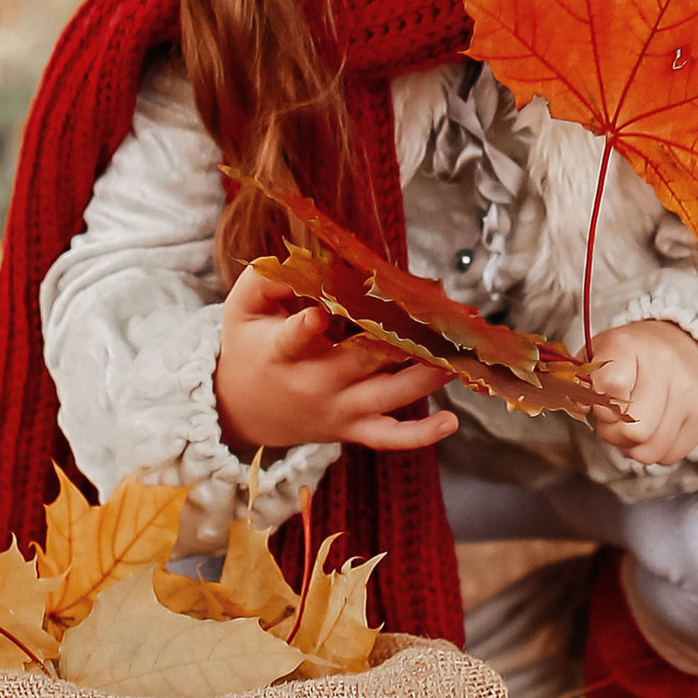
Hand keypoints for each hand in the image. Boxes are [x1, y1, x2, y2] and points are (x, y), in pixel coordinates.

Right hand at [215, 260, 457, 456]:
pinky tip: (450, 421)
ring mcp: (338, 410)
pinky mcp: (352, 428)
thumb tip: (305, 260)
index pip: (292, 341)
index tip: (319, 312)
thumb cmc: (247, 347)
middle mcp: (314, 385)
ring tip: (456, 357)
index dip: (304, 328)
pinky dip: (420, 435)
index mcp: (281, 353)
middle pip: (361, 362)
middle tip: (435, 317)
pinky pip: (388, 437)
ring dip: (425, 377)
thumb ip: (268, 279)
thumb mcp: (242, 308)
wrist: (241, 411)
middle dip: (398, 339)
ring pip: (387, 396)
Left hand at [585, 317, 697, 466]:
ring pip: (649, 451)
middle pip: (633, 430)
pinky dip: (656, 448)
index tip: (601, 396)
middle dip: (615, 432)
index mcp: (631, 345)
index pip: (610, 387)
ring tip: (636, 421)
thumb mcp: (598, 355)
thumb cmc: (632, 355)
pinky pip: (669, 456)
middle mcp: (667, 367)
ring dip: (634, 445)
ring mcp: (691, 395)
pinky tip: (656, 425)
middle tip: (615, 417)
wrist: (682, 345)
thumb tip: (583, 405)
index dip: (598, 402)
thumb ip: (581, 381)